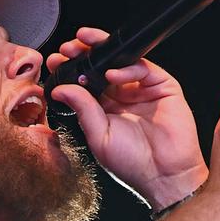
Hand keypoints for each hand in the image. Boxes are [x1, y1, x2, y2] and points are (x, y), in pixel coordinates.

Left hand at [46, 27, 208, 209]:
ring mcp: (142, 90)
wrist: (165, 174)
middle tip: (66, 48)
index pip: (84, 84)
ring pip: (121, 61)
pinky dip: (127, 67)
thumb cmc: (133, 163)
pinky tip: (112, 72)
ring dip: (101, 51)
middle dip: (83, 54)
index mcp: (104, 110)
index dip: (70, 71)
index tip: (55, 62)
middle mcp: (122, 98)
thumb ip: (82, 109)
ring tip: (83, 46)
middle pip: (100, 67)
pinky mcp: (162, 86)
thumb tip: (61, 89)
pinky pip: (143, 68)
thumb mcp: (99, 136)